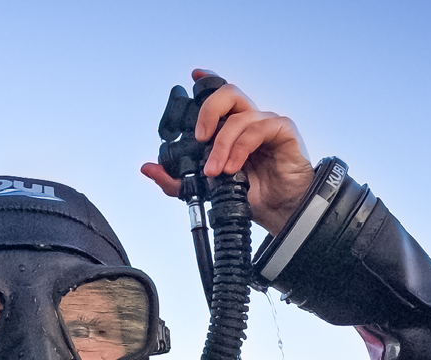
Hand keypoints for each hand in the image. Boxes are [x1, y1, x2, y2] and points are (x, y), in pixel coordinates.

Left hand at [141, 69, 315, 235]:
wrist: (280, 212)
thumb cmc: (251, 195)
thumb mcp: (206, 190)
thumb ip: (176, 180)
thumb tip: (147, 168)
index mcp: (232, 127)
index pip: (220, 96)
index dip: (207, 80)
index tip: (192, 77)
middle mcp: (248, 120)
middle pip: (228, 93)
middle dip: (209, 110)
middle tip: (199, 138)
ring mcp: (267, 123)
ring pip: (239, 117)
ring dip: (222, 145)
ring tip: (215, 171)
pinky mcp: (282, 131)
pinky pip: (258, 129)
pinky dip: (240, 148)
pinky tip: (233, 168)